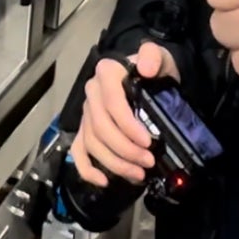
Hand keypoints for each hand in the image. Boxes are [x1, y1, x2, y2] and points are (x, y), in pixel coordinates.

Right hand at [71, 42, 179, 187]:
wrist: (150, 76)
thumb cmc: (155, 69)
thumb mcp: (160, 57)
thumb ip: (153, 56)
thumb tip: (145, 69)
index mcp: (107, 74)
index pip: (112, 103)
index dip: (128, 126)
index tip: (148, 142)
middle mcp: (92, 93)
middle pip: (101, 128)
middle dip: (125, 150)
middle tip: (148, 162)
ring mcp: (86, 113)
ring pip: (92, 143)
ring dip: (114, 163)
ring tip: (139, 174)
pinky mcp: (85, 129)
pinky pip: (78, 151)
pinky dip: (87, 169)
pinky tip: (104, 181)